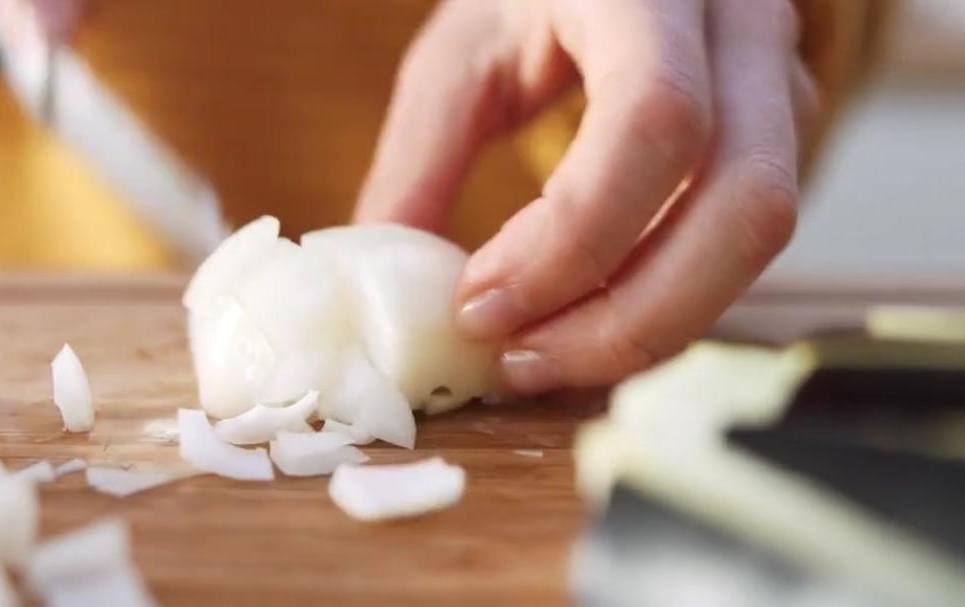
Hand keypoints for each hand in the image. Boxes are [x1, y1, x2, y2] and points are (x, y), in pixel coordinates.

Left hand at [356, 0, 818, 392]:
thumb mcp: (461, 50)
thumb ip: (421, 154)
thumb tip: (391, 277)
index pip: (654, 119)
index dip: (572, 237)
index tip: (480, 306)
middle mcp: (742, 27)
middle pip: (743, 202)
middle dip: (628, 317)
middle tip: (519, 363)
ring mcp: (782, 82)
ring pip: (760, 236)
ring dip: (650, 326)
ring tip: (542, 358)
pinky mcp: (782, 136)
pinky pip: (740, 244)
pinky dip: (664, 304)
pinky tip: (586, 327)